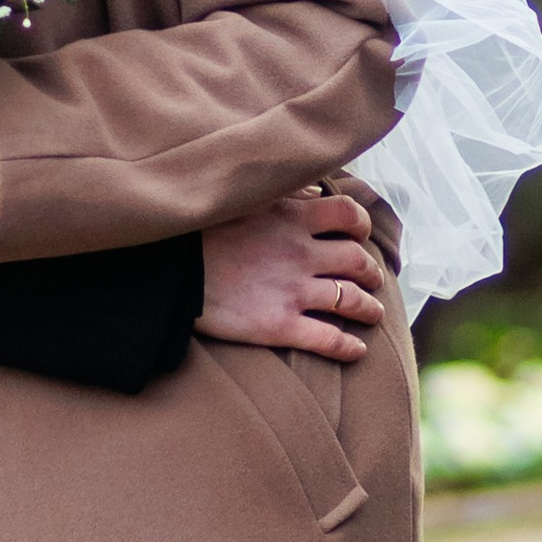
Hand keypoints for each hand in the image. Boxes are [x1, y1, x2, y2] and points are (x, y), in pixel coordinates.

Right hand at [198, 186, 382, 361]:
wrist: (170, 273)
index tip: (360, 235)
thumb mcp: (243, 201)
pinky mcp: (280, 326)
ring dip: (369, 309)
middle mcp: (300, 254)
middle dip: (371, 272)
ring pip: (352, 301)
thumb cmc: (201, 233)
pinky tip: (356, 350)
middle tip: (371, 279)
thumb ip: (282, 195)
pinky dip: (349, 347)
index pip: (349, 215)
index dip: (362, 226)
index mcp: (292, 218)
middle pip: (358, 261)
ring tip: (372, 313)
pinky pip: (329, 340)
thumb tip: (313, 191)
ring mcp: (293, 291)